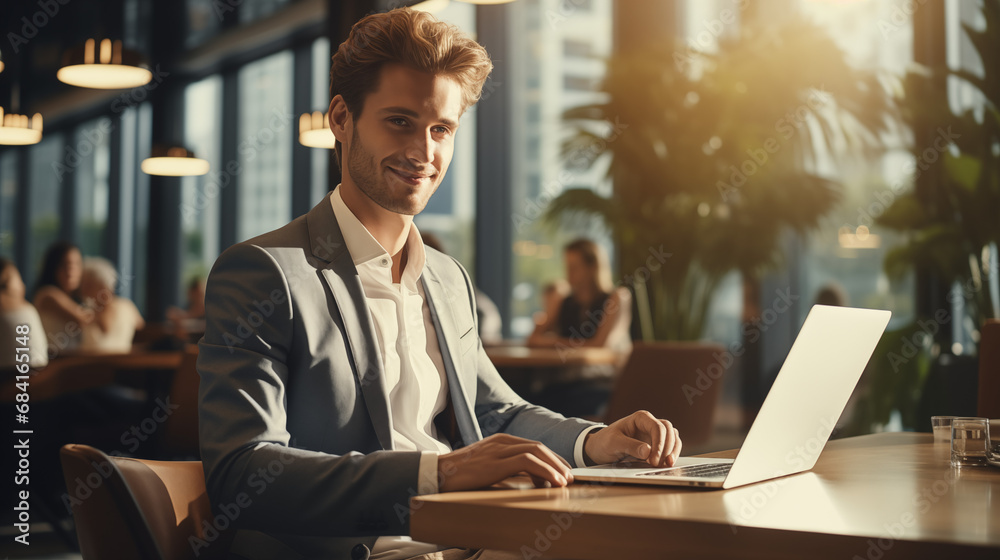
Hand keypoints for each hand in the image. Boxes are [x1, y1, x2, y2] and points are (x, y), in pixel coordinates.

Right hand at [437, 434, 574, 491]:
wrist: (436, 474)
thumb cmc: (458, 475)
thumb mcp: (484, 467)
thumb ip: (502, 468)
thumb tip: (522, 480)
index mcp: (499, 441)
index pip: (532, 446)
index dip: (551, 458)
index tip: (562, 471)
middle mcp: (500, 441)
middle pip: (538, 447)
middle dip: (557, 461)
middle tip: (569, 476)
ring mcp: (498, 450)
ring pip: (536, 452)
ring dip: (555, 466)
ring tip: (565, 481)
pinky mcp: (495, 462)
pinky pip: (527, 462)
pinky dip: (545, 470)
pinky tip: (553, 481)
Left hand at [583, 411, 681, 466]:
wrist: (599, 448)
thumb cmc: (604, 442)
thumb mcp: (613, 443)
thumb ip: (629, 446)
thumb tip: (647, 451)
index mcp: (640, 418)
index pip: (657, 427)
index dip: (659, 444)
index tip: (653, 459)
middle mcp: (649, 424)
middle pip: (668, 431)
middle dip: (667, 448)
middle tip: (660, 464)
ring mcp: (654, 434)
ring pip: (673, 438)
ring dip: (673, 451)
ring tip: (667, 465)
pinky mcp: (655, 444)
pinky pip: (670, 446)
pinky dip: (671, 454)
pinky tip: (666, 464)